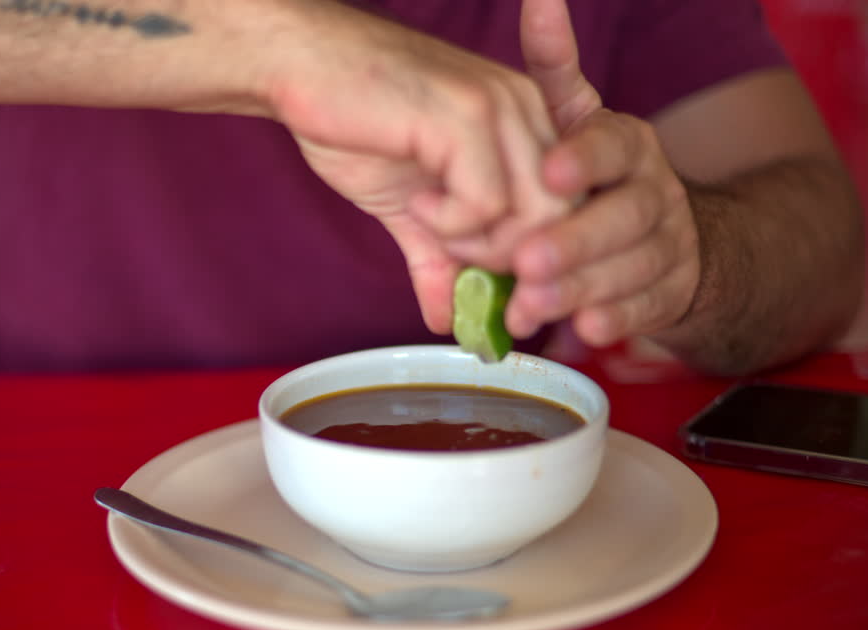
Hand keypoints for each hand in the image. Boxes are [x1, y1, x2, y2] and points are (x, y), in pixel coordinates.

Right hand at [265, 2, 569, 332]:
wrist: (299, 68)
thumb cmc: (352, 122)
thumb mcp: (408, 207)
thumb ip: (437, 258)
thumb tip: (447, 322)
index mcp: (525, 124)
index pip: (568, 211)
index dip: (536, 266)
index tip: (497, 300)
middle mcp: (527, 109)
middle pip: (563, 220)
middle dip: (513, 267)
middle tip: (461, 269)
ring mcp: (501, 108)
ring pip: (536, 216)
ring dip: (480, 245)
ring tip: (431, 225)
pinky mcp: (466, 115)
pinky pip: (487, 203)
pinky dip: (451, 223)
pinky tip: (417, 203)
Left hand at [506, 110, 699, 345]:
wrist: (675, 237)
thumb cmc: (598, 175)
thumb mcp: (580, 121)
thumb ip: (556, 69)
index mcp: (628, 144)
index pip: (612, 144)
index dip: (584, 157)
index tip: (550, 169)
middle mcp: (654, 191)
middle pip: (621, 216)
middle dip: (573, 240)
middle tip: (526, 260)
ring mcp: (667, 246)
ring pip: (630, 268)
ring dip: (580, 288)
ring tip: (531, 304)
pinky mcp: (668, 294)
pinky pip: (644, 310)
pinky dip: (616, 321)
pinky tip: (585, 331)